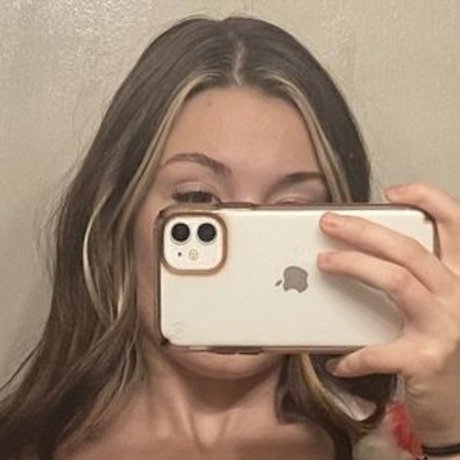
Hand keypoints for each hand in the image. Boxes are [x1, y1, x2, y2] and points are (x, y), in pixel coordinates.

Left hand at [317, 181, 459, 445]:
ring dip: (354, 266)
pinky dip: (352, 355)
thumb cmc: (441, 350)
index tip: (393, 192)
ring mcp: (447, 327)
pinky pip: (378, 349)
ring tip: (324, 261)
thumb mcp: (436, 309)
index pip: (456, 224)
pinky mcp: (428, 361)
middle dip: (364, 229)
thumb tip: (360, 254)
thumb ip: (410, 281)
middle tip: (330, 222)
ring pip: (397, 280)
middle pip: (410, 248)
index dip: (428, 198)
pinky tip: (337, 362)